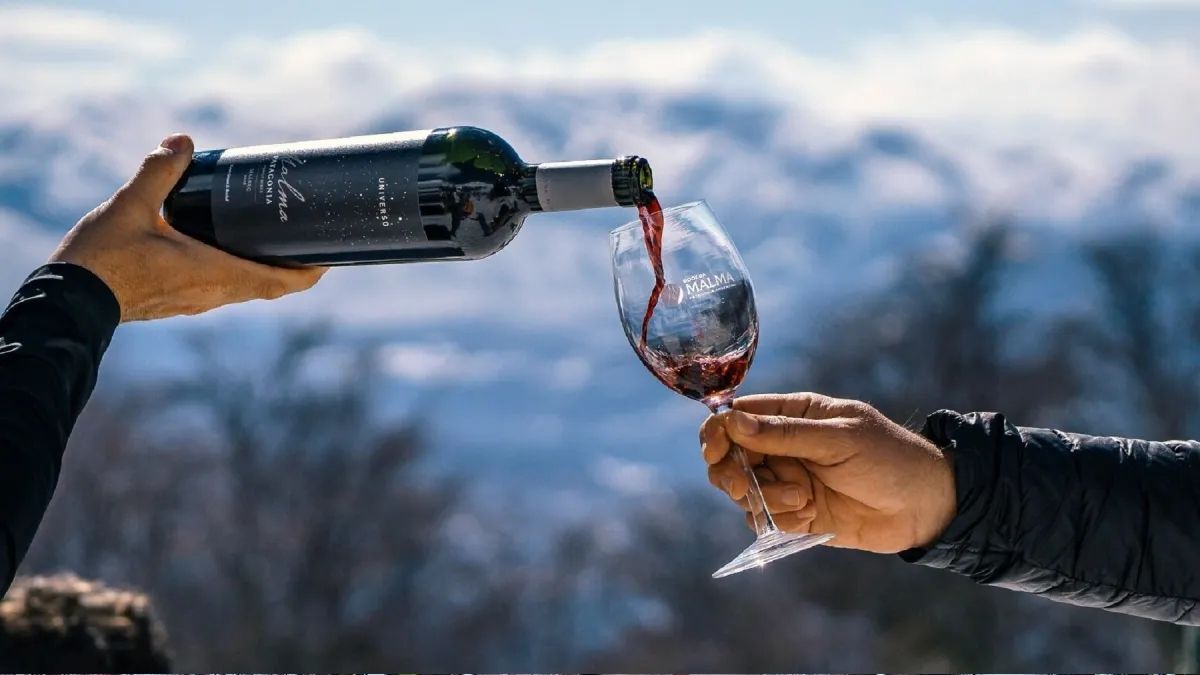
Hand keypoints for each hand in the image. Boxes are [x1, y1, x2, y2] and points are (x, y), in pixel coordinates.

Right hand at [49, 134, 324, 321]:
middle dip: (293, 267)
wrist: (68, 302)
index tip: (330, 257)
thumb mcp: (129, 206)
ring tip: (276, 242)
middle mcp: (212, 294)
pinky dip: (239, 273)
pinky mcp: (179, 301)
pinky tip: (229, 251)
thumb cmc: (101, 259)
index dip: (309, 272)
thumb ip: (158, 172)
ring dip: (266, 271)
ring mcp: (196, 302)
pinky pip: (222, 289)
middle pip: (269, 286)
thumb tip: (183, 142)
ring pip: (246, 289)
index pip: (277, 282)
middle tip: (310, 241)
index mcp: (213, 273)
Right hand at [700, 393, 955, 553]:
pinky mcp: (796, 513)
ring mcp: (788, 480)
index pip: (738, 416)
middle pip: (730, 456)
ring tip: (802, 501)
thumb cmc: (889, 459)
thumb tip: (733, 422)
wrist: (926, 507)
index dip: (718, 432)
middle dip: (732, 472)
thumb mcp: (839, 439)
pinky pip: (763, 518)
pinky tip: (810, 515)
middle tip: (745, 486)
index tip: (715, 450)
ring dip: (763, 498)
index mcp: (795, 415)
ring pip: (743, 490)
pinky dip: (778, 519)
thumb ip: (786, 434)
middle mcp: (784, 446)